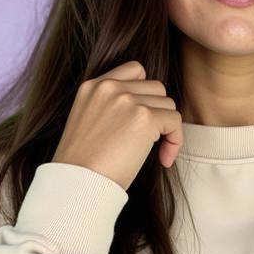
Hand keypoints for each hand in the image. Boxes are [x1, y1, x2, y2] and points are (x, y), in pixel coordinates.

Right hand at [52, 60, 184, 187]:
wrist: (78, 183)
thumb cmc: (83, 164)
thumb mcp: (89, 122)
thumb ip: (111, 106)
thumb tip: (147, 109)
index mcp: (93, 86)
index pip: (135, 70)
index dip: (145, 93)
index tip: (141, 119)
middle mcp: (109, 87)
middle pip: (156, 87)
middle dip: (157, 112)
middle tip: (149, 140)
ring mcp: (127, 100)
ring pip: (168, 104)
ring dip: (166, 128)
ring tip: (154, 152)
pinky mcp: (144, 117)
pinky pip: (175, 121)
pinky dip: (175, 141)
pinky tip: (164, 159)